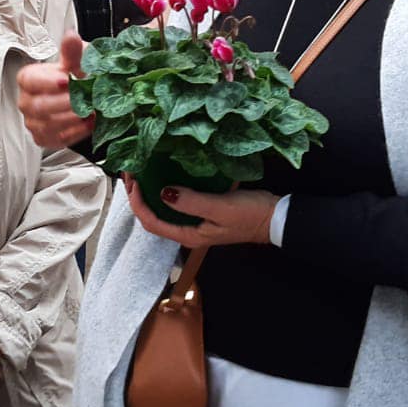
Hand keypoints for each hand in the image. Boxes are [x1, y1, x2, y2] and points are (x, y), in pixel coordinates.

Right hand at [16, 31, 92, 149]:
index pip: (29, 81)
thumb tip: (71, 35)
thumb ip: (72, 52)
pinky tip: (90, 122)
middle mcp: (26, 102)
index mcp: (28, 79)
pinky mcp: (44, 139)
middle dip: (64, 103)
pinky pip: (58, 139)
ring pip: (48, 125)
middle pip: (39, 106)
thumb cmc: (72, 77)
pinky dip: (76, 132)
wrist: (78, 97)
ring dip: (73, 118)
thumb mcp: (74, 63)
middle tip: (85, 98)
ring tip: (91, 110)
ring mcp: (34, 122)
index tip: (67, 81)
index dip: (47, 82)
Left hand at [121, 175, 277, 248]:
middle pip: (153, 216)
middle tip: (132, 172)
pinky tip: (164, 172)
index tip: (134, 181)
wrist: (275, 218)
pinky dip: (167, 187)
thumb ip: (191, 202)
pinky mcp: (203, 209)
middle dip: (138, 196)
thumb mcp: (219, 207)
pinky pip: (177, 200)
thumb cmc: (249, 214)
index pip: (152, 223)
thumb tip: (163, 192)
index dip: (138, 203)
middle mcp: (188, 230)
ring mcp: (195, 221)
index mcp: (188, 235)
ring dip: (150, 191)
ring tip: (142, 171)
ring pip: (164, 208)